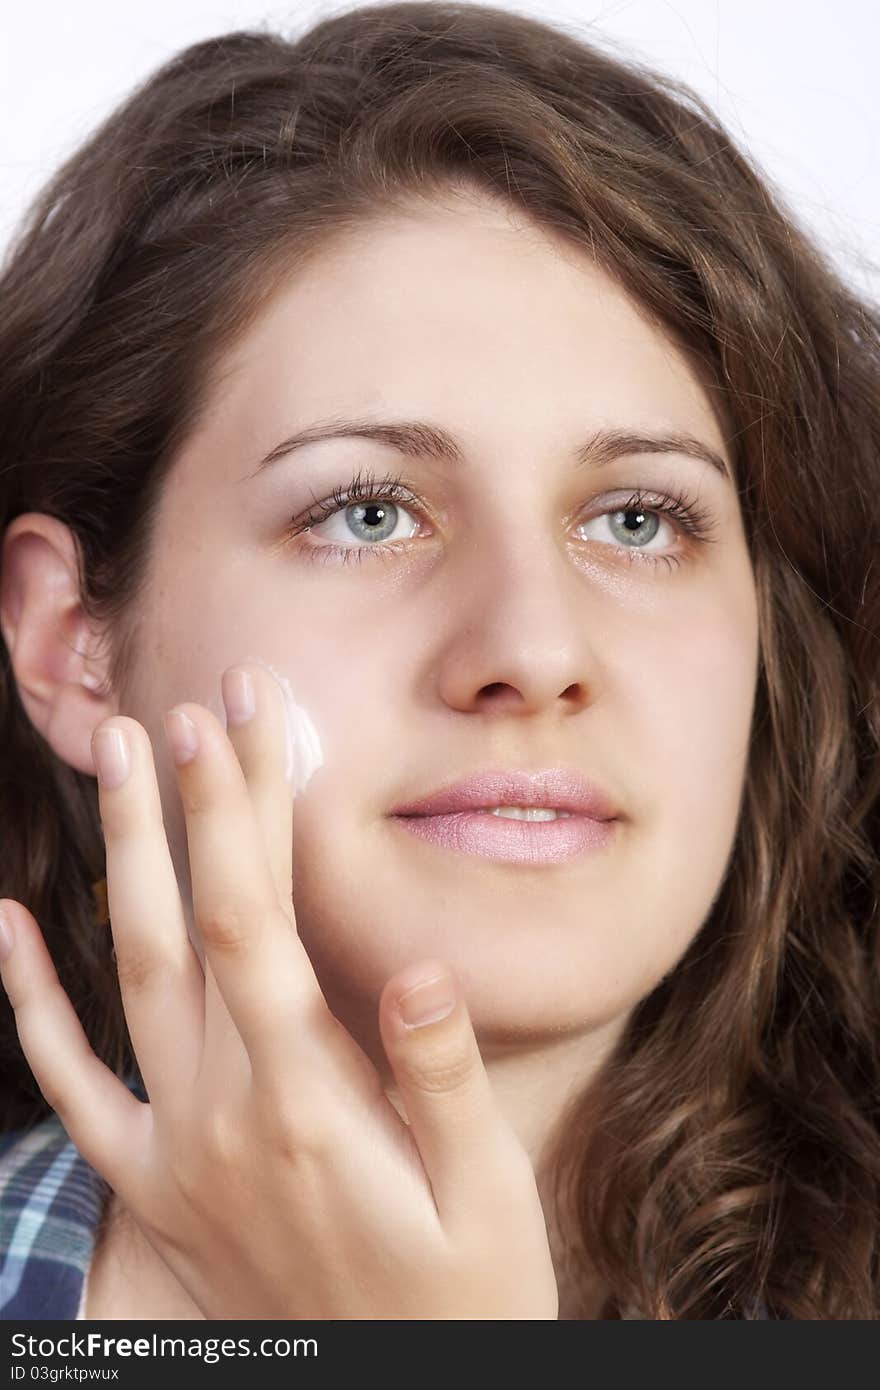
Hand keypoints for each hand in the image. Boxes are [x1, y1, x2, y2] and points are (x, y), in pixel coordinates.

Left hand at [0, 662, 558, 1318]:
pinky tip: (8, 927)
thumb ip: (441, 1080)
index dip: (242, 812)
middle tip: (178, 708)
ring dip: (122, 861)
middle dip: (188, 806)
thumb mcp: (485, 1197)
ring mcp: (174, 1149)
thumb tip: (416, 968)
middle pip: (190, 923)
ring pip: (128, 974)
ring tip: (117, 764)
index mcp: (307, 1102)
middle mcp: (223, 1112)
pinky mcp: (151, 1186)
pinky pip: (72, 1086)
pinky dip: (32, 1004)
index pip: (254, 922)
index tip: (242, 720)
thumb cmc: (458, 1297)